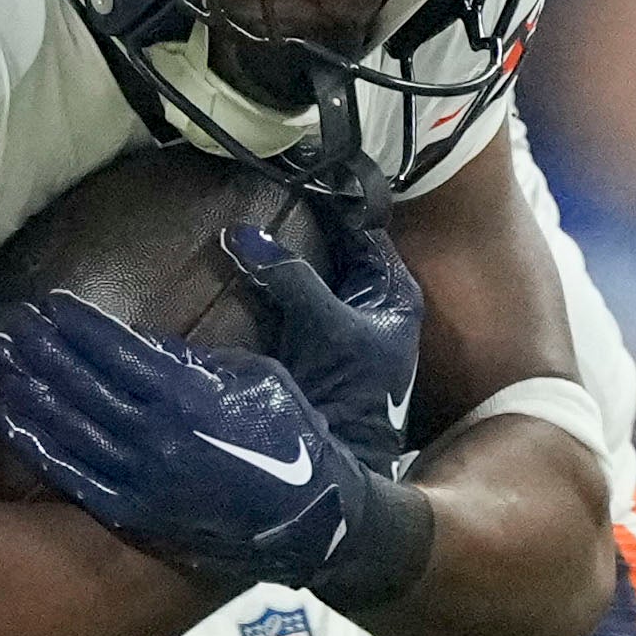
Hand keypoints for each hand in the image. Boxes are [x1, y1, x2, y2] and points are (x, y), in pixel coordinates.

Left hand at [0, 291, 432, 608]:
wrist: (316, 518)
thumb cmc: (293, 433)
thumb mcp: (262, 372)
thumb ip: (208, 342)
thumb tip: (203, 274)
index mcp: (191, 396)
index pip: (118, 351)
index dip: (79, 325)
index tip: (48, 303)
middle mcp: (158, 436)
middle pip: (83, 385)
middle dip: (41, 352)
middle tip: (5, 324)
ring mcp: (144, 478)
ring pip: (70, 428)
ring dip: (31, 391)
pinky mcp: (139, 511)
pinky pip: (78, 476)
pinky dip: (42, 446)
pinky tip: (12, 420)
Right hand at [222, 220, 420, 477]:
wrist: (342, 458)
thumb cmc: (351, 388)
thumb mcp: (324, 323)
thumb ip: (288, 275)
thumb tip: (240, 234)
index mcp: (395, 292)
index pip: (362, 231)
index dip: (331, 204)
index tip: (292, 177)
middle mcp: (376, 306)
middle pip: (335, 252)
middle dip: (300, 229)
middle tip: (260, 197)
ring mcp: (346, 328)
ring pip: (314, 276)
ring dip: (284, 260)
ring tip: (246, 230)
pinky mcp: (316, 349)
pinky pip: (292, 302)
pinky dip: (272, 288)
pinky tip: (244, 276)